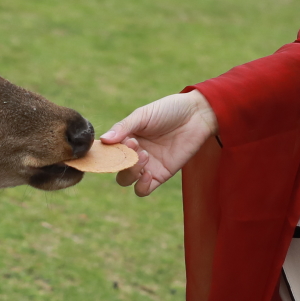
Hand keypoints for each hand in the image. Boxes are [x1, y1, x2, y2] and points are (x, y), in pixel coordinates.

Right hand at [103, 91, 218, 197]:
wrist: (196, 115)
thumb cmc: (169, 110)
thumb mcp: (143, 115)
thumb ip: (123, 127)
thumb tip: (103, 140)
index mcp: (126, 137)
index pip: (108, 151)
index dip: (107, 152)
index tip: (113, 145)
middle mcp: (133, 153)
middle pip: (116, 168)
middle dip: (121, 161)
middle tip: (135, 146)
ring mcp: (147, 165)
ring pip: (127, 180)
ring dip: (131, 172)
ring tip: (145, 155)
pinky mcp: (160, 175)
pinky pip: (143, 190)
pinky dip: (141, 185)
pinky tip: (148, 173)